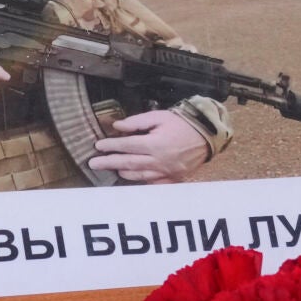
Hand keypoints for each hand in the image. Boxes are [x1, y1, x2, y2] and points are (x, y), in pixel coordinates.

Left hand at [87, 110, 209, 183]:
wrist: (207, 135)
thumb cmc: (183, 123)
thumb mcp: (159, 116)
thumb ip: (137, 122)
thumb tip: (118, 126)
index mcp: (155, 144)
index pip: (127, 146)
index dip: (111, 146)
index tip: (98, 146)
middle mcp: (160, 160)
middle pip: (128, 163)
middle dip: (109, 163)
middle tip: (93, 164)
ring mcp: (166, 172)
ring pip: (139, 176)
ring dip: (123, 172)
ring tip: (112, 168)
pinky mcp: (173, 178)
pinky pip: (154, 184)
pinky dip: (141, 181)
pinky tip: (133, 177)